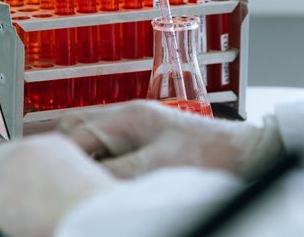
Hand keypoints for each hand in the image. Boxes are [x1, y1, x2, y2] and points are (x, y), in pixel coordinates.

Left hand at [0, 133, 117, 236]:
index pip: (21, 152)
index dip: (9, 169)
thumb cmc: (97, 212)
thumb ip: (62, 187)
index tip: (9, 185)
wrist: (97, 218)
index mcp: (55, 148)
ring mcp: (5, 163)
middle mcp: (28, 148)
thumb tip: (48, 202)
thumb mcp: (79, 190)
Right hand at [59, 101, 282, 179]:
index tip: (57, 180)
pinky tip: (109, 183)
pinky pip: (112, 154)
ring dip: (89, 164)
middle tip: (70, 183)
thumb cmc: (210, 154)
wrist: (247, 154)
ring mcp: (136, 132)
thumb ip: (117, 171)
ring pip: (95, 145)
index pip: (78, 134)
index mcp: (128, 116)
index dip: (64, 158)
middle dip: (72, 158)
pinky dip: (105, 168)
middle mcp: (128, 120)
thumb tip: (85, 182)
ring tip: (89, 186)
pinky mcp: (145, 146)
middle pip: (81, 134)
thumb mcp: (157, 167)